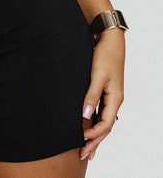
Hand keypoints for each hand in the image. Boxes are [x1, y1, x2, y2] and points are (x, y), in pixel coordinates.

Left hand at [80, 28, 124, 160]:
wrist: (109, 39)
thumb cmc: (104, 55)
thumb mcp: (97, 75)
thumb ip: (91, 95)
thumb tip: (84, 115)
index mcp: (115, 98)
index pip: (105, 124)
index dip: (94, 135)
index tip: (81, 141)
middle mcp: (114, 100)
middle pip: (105, 127)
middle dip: (95, 142)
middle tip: (84, 156)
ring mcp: (110, 96)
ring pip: (103, 121)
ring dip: (95, 135)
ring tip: (86, 148)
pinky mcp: (104, 90)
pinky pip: (100, 112)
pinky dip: (94, 122)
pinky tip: (87, 126)